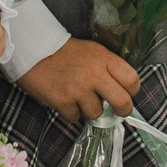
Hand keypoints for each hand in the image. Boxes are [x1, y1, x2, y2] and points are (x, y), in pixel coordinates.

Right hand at [16, 39, 139, 122]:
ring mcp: (78, 89)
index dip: (132, 91)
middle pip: (122, 102)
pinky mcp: (62, 101)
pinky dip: (71, 112)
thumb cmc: (65, 52)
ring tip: (78, 97)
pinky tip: (64, 100)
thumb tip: (120, 92)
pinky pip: (75, 118)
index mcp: (103, 58)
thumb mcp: (92, 51)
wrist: (33, 49)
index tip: (127, 93)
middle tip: (116, 110)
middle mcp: (94, 74)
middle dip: (122, 110)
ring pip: (97, 113)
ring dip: (89, 109)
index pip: (132, 79)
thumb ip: (107, 68)